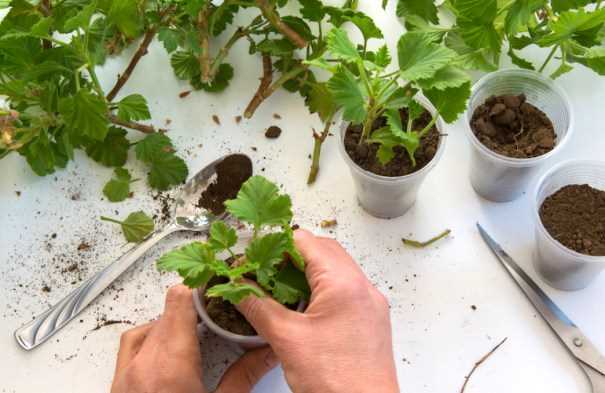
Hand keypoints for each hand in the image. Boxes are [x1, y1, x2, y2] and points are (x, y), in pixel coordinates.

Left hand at [111, 285, 277, 392]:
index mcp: (170, 365)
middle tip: (215, 314)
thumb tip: (268, 352)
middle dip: (192, 308)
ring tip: (193, 335)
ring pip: (146, 328)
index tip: (217, 289)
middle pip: (166, 312)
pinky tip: (168, 354)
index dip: (199, 289)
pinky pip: (131, 347)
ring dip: (169, 324)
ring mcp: (124, 376)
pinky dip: (150, 340)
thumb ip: (244, 376)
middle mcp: (142, 364)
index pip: (178, 301)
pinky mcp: (117, 387)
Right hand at [236, 229, 398, 392]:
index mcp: (344, 283)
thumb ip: (258, 307)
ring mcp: (369, 304)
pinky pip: (343, 290)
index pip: (307, 241)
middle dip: (289, 256)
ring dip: (305, 273)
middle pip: (322, 252)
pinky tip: (299, 307)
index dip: (276, 243)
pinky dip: (320, 290)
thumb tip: (238, 286)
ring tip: (277, 288)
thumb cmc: (337, 381)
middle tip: (263, 269)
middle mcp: (363, 288)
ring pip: (334, 271)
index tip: (254, 254)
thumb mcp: (287, 340)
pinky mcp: (369, 320)